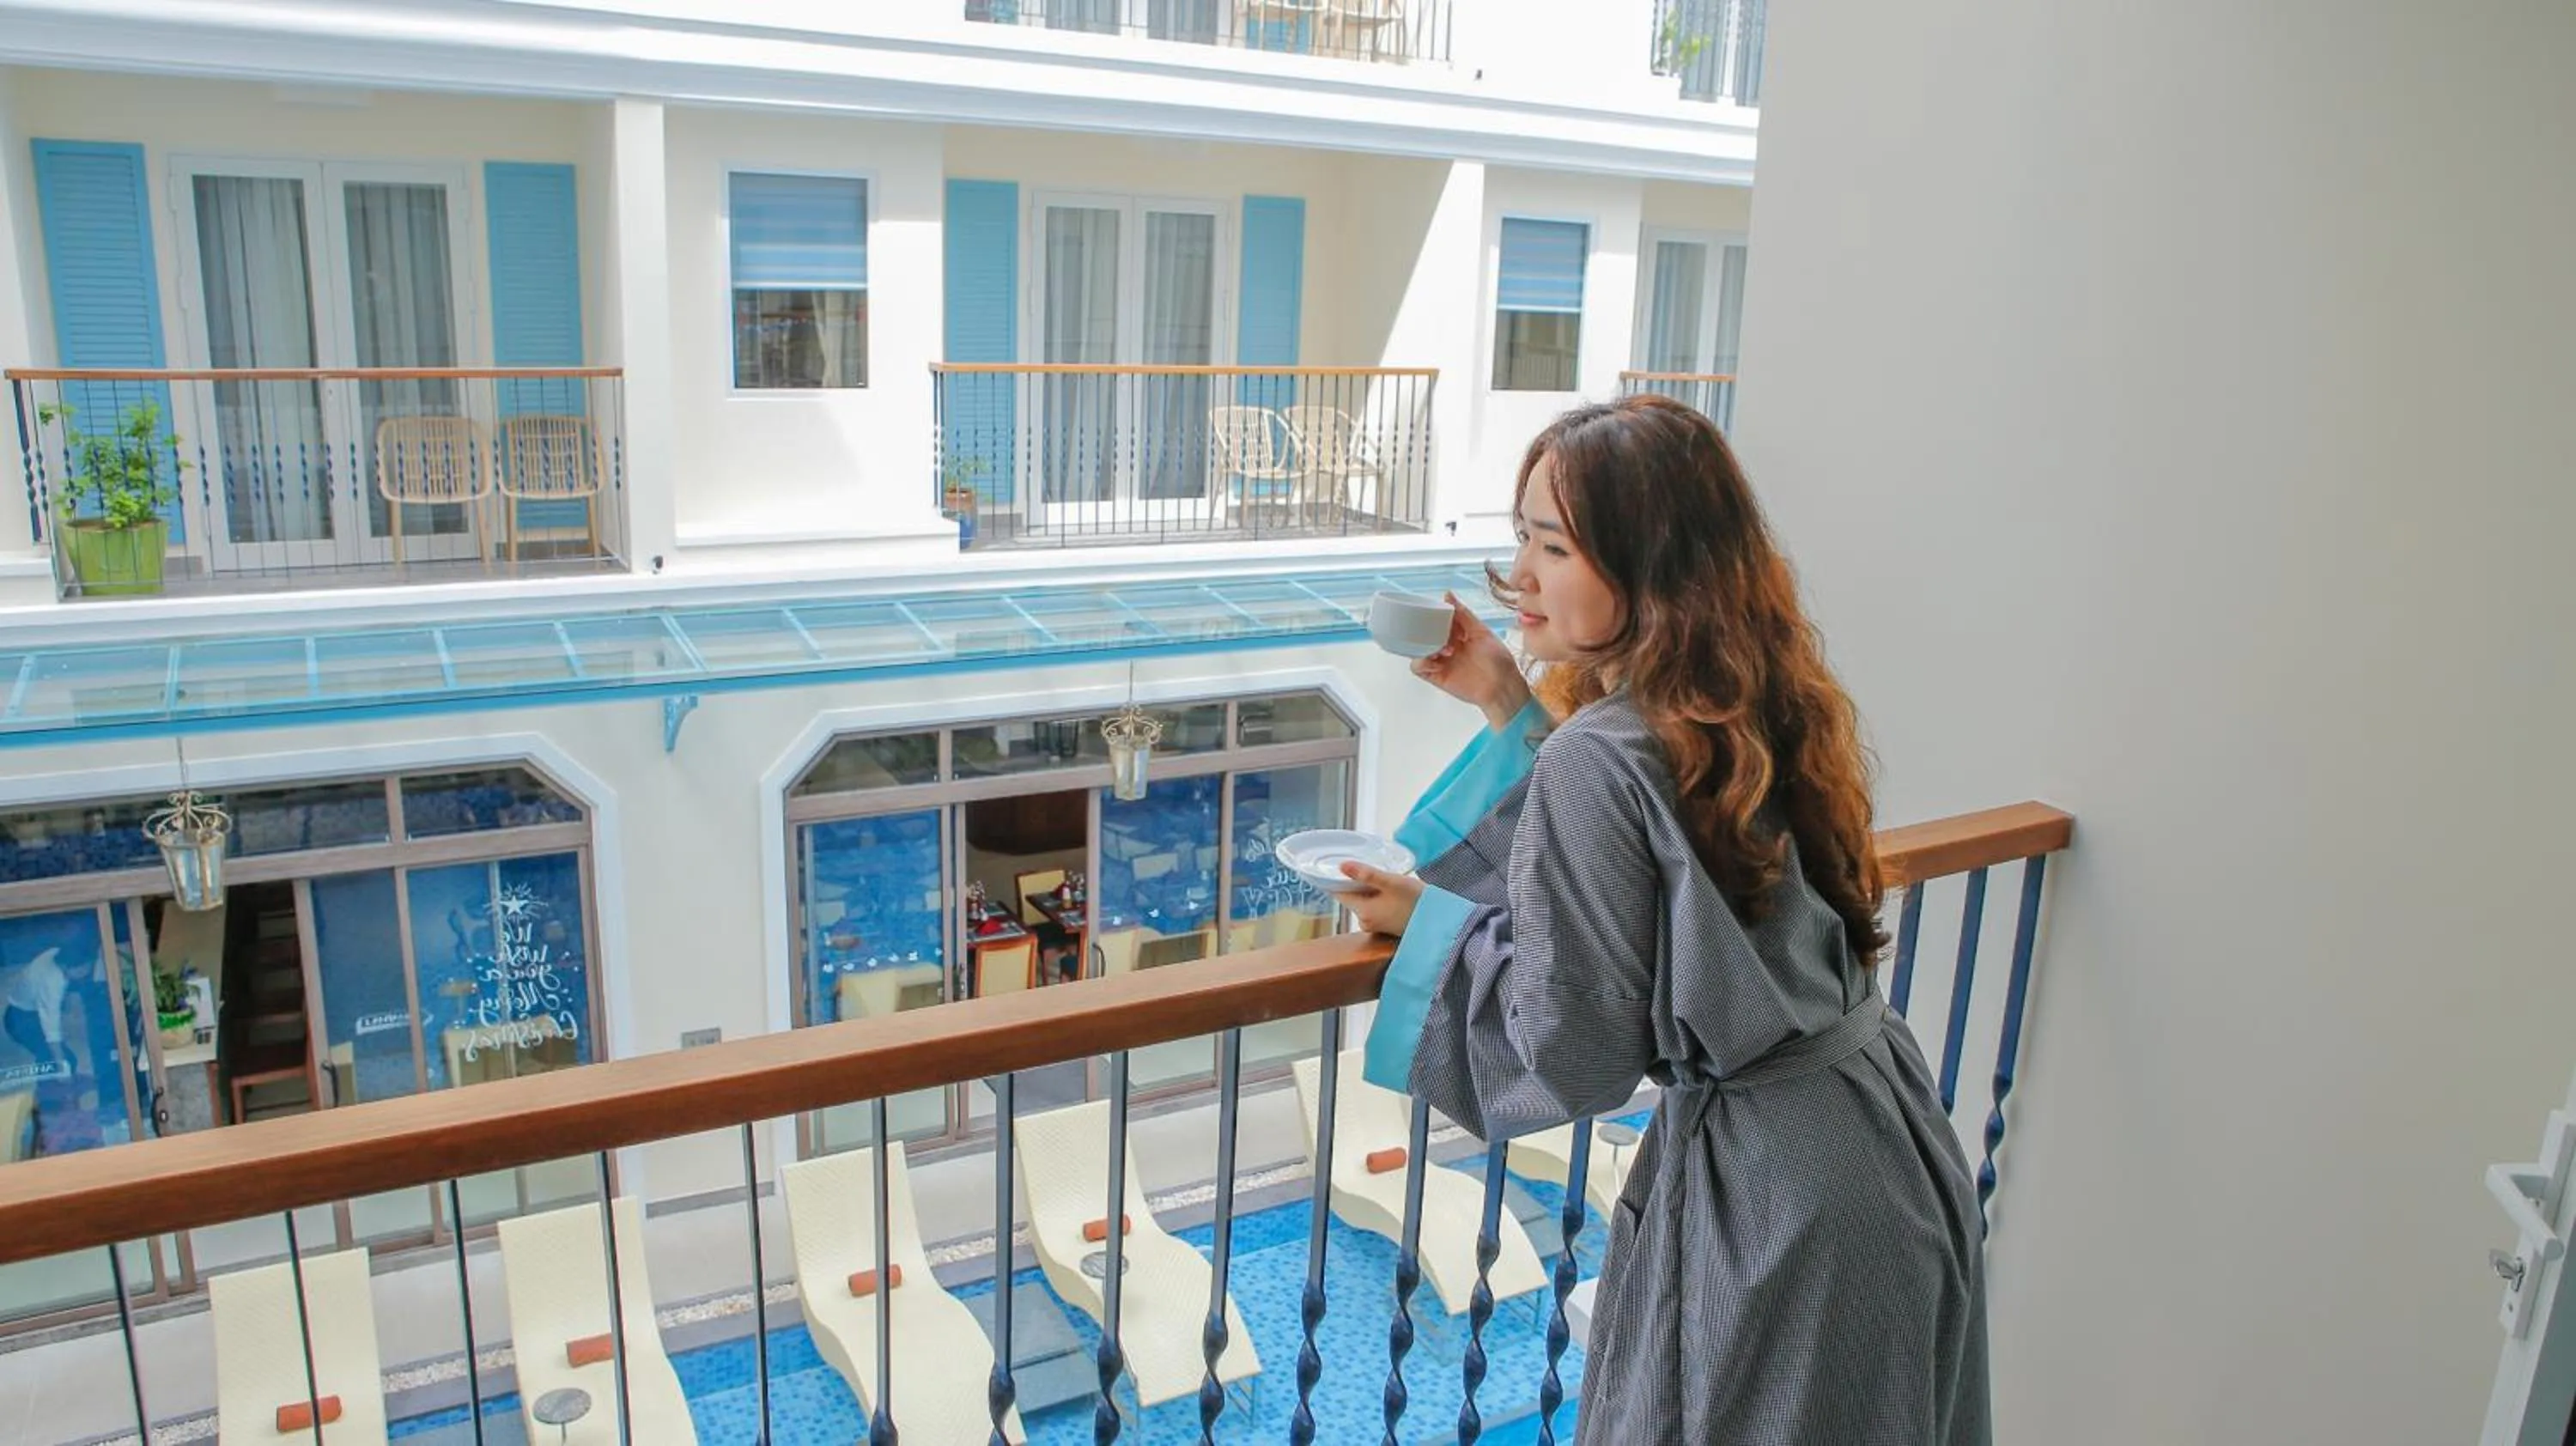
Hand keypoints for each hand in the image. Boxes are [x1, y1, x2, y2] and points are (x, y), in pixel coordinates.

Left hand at [1339, 862, 1424, 936]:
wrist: (1439, 921)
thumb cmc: (1416, 901)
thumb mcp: (1391, 882)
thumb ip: (1366, 874)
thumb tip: (1342, 866)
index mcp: (1362, 911)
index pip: (1338, 892)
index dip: (1339, 878)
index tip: (1346, 866)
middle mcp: (1364, 922)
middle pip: (1351, 897)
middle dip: (1359, 884)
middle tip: (1377, 873)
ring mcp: (1374, 926)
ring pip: (1363, 902)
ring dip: (1370, 891)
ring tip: (1387, 883)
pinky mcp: (1383, 927)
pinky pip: (1372, 908)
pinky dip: (1377, 899)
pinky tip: (1391, 894)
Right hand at [1413, 592, 1531, 731]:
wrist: (1502, 688)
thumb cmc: (1498, 660)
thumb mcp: (1482, 632)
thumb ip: (1463, 615)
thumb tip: (1447, 595)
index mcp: (1459, 634)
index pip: (1439, 620)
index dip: (1435, 616)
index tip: (1435, 613)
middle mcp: (1447, 646)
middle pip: (1426, 634)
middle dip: (1428, 630)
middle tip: (1438, 631)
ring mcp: (1441, 661)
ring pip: (1419, 649)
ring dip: (1424, 646)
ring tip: (1443, 649)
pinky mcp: (1437, 676)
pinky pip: (1418, 668)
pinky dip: (1420, 662)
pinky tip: (1433, 661)